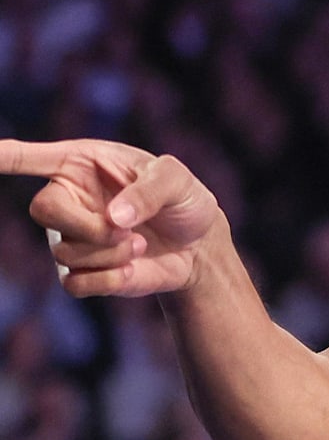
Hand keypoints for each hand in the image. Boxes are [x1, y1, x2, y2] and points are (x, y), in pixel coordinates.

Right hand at [1, 138, 219, 297]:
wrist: (198, 247)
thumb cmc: (183, 201)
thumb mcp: (178, 181)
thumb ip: (151, 189)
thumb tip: (115, 216)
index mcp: (84, 163)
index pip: (31, 158)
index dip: (4, 156)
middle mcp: (69, 198)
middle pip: (42, 208)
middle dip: (86, 224)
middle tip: (124, 229)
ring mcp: (70, 237)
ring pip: (64, 251)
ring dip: (110, 252)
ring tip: (139, 244)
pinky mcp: (79, 272)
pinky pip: (74, 283)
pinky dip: (108, 278)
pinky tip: (130, 268)